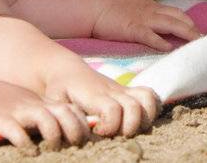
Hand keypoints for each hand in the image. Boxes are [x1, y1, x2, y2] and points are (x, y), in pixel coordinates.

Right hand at [0, 79, 89, 150]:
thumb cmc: (12, 110)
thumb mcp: (36, 111)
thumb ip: (54, 120)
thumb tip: (76, 138)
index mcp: (48, 106)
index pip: (75, 112)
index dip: (83, 125)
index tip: (86, 141)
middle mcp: (38, 108)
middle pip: (65, 113)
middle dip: (74, 129)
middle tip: (75, 146)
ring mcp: (21, 113)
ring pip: (46, 119)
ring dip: (53, 134)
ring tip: (53, 149)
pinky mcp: (2, 122)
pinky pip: (17, 132)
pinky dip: (25, 143)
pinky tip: (30, 152)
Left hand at [41, 64, 158, 136]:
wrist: (67, 72)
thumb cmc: (58, 90)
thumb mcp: (54, 102)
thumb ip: (65, 118)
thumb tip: (78, 134)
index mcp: (94, 94)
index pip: (113, 110)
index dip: (110, 126)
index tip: (97, 131)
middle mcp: (112, 90)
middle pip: (135, 108)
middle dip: (130, 127)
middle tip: (114, 134)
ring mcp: (123, 90)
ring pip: (148, 100)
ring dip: (144, 119)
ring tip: (128, 129)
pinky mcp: (129, 91)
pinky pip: (151, 96)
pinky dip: (151, 110)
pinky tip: (137, 122)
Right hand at [91, 0, 201, 51]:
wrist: (91, 6)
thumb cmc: (106, 7)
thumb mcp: (130, 6)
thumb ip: (142, 13)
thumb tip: (152, 23)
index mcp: (149, 5)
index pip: (174, 12)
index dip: (188, 21)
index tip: (197, 29)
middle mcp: (149, 11)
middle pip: (178, 18)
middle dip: (193, 28)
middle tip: (204, 38)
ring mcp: (142, 19)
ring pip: (171, 25)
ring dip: (186, 33)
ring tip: (197, 42)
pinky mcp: (132, 29)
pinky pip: (151, 36)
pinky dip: (162, 41)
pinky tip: (170, 47)